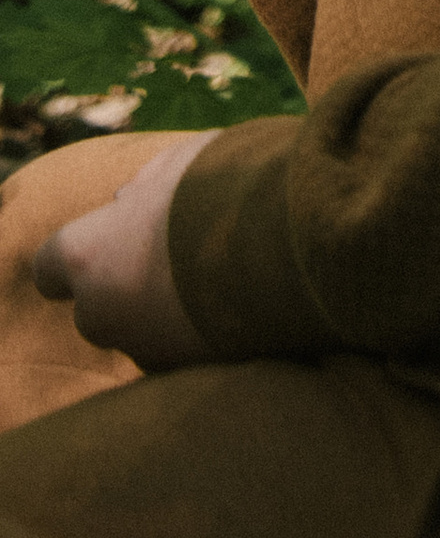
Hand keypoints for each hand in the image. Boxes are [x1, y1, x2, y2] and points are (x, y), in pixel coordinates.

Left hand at [32, 135, 215, 370]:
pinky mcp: (191, 373)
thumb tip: (124, 201)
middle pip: (96, 309)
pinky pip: (182, 354)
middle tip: (171, 259)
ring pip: (141, 335)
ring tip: (216, 280)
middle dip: (125, 289)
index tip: (107, 244)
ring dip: (165, 314)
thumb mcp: (179, 164)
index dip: (79, 257)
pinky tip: (237, 305)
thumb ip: (143, 188)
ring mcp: (146, 349)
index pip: (51, 267)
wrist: (291, 240)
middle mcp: (103, 314)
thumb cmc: (226, 189)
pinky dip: (199, 335)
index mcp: (88, 256)